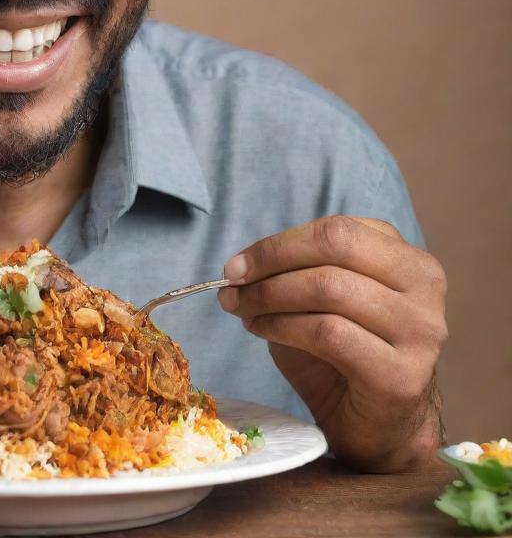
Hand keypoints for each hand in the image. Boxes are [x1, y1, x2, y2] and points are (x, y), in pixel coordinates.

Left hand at [217, 215, 446, 471]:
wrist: (380, 426)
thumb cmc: (345, 353)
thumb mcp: (320, 298)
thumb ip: (294, 271)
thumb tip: (240, 266)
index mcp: (407, 258)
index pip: (336, 230)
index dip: (279, 243)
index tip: (238, 263)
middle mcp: (424, 288)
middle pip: (335, 249)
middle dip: (272, 261)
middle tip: (232, 281)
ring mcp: (420, 332)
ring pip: (329, 288)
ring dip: (269, 296)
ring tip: (242, 309)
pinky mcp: (403, 375)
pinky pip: (328, 333)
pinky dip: (281, 326)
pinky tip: (260, 331)